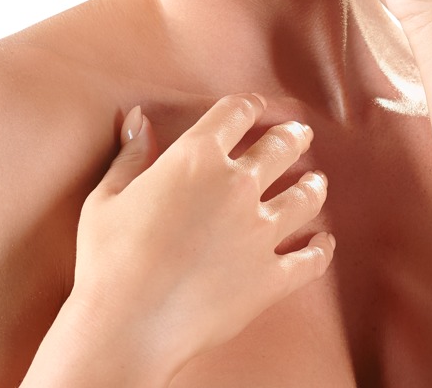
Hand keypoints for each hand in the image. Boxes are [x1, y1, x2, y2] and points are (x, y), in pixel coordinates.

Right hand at [70, 94, 333, 376]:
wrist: (125, 326)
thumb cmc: (107, 261)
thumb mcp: (107, 197)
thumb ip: (130, 154)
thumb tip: (138, 117)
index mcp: (196, 157)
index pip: (236, 113)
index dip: (249, 105)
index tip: (256, 107)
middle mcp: (236, 185)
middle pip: (280, 147)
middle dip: (292, 136)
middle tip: (299, 134)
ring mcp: (259, 231)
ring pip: (305, 197)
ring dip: (313, 185)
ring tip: (316, 182)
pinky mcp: (271, 276)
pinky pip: (310, 259)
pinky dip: (321, 249)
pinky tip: (324, 242)